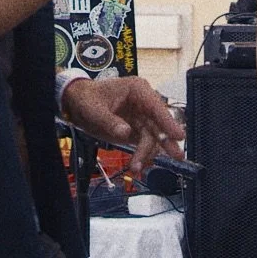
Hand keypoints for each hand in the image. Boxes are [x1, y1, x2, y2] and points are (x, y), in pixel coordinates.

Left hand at [62, 75, 185, 169]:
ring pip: (153, 137)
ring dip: (147, 153)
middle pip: (159, 124)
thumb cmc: (87, 99)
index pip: (156, 106)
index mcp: (137, 90)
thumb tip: (126, 133)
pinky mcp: (137, 129)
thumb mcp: (94, 109)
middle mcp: (144, 103)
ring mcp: (142, 117)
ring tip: (136, 168)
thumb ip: (110, 121)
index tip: (178, 136)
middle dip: (166, 141)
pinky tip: (137, 165)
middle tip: (177, 156)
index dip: (168, 121)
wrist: (77, 103)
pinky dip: (142, 155)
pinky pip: (145, 143)